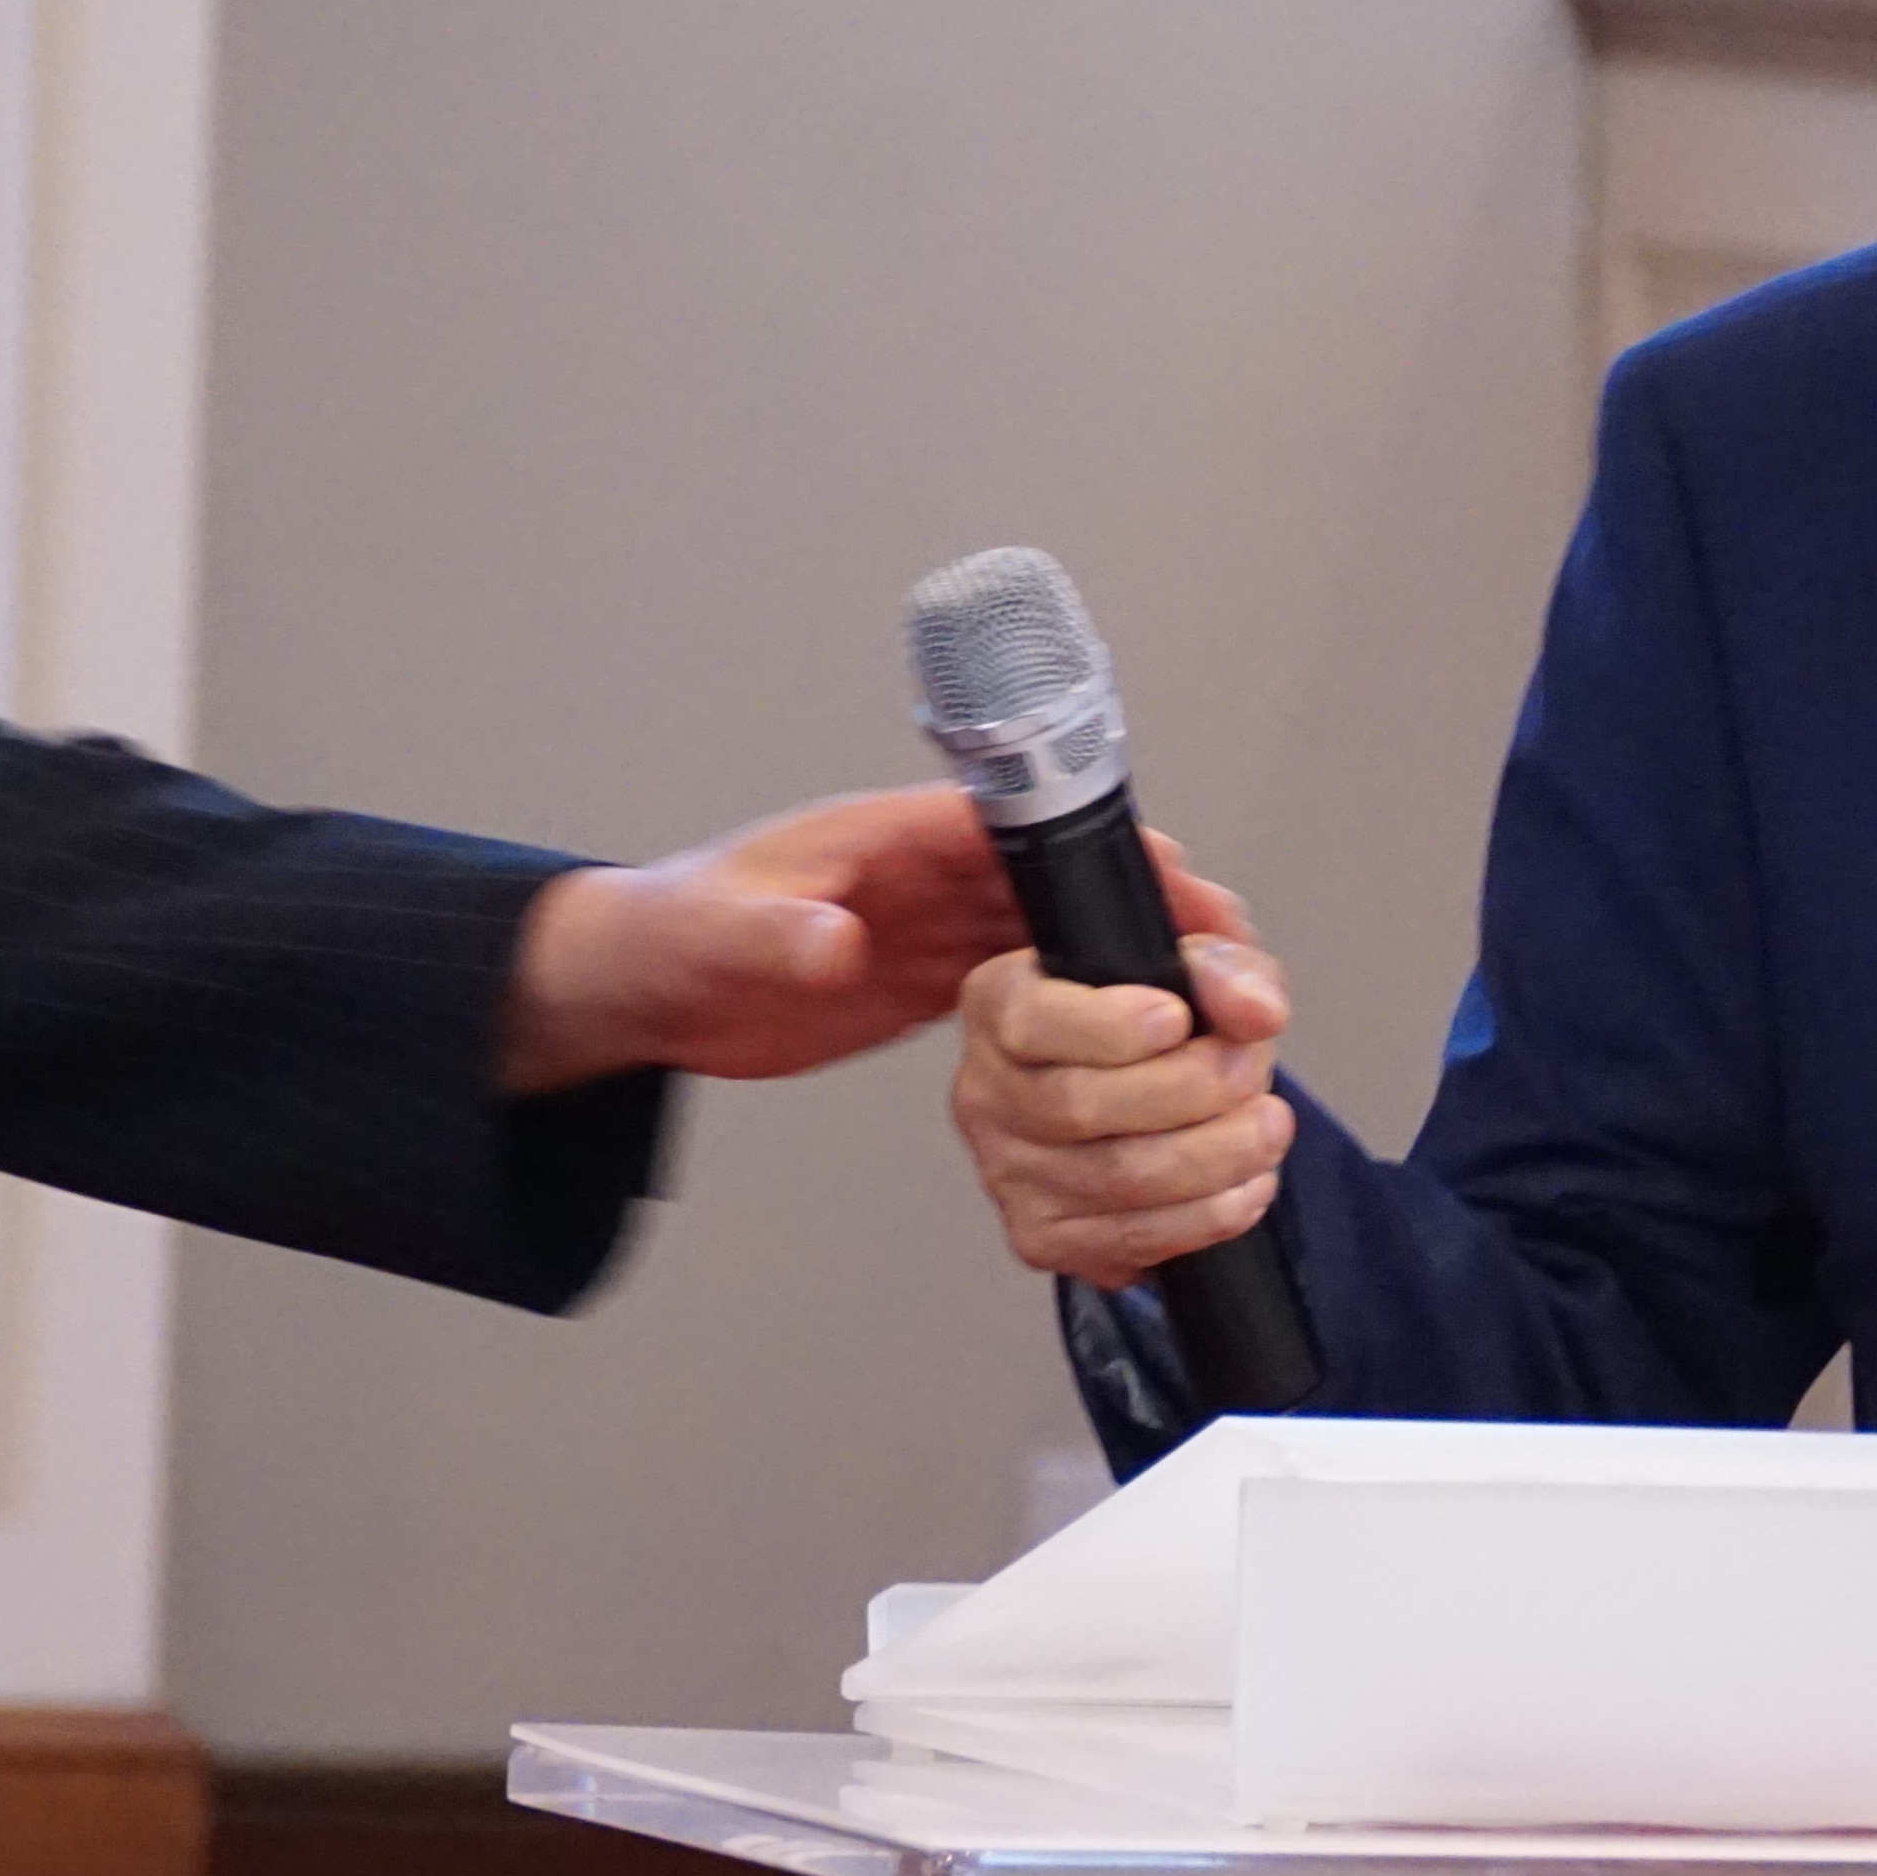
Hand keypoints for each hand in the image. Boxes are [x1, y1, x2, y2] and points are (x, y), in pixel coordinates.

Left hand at [495, 785, 1239, 1096]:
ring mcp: (949, 927)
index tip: (1181, 878)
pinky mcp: (946, 982)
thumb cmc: (674, 935)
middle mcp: (941, 873)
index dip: (1113, 852)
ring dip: (1140, 968)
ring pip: (1072, 938)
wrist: (645, 988)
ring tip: (1215, 1009)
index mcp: (905, 835)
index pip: (1034, 829)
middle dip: (1157, 916)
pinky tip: (1146, 1046)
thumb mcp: (722, 934)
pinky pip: (1043, 987)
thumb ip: (779, 935)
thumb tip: (828, 940)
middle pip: (1076, 884)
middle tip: (1231, 962)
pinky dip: (1096, 1009)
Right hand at [952, 921, 1297, 1288]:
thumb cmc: (1161, 1016)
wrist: (1150, 1089)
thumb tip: (1257, 1013)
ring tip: (1268, 1127)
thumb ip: (1226, 970)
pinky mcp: (1044, 1237)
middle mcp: (986, 1092)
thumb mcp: (1198, 965)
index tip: (1178, 1018)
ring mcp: (1007, 1173)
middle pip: (1080, 1106)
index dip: (1110, 1027)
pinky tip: (1247, 1184)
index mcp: (999, 1003)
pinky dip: (1207, 1217)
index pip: (1033, 1022)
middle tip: (1252, 1071)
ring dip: (1217, 1157)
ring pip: (1116, 1179)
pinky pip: (1129, 1239)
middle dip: (1191, 1091)